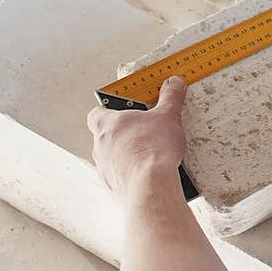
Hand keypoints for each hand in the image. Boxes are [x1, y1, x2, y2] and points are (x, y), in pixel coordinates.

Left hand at [87, 76, 187, 196]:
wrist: (151, 185)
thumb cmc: (152, 151)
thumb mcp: (168, 116)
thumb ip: (170, 97)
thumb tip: (173, 84)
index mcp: (107, 123)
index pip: (98, 111)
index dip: (111, 109)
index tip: (126, 109)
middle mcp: (100, 145)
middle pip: (105, 135)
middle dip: (123, 134)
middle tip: (144, 132)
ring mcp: (104, 167)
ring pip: (111, 157)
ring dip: (126, 155)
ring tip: (148, 155)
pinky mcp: (112, 186)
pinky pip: (118, 176)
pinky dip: (130, 174)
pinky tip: (148, 173)